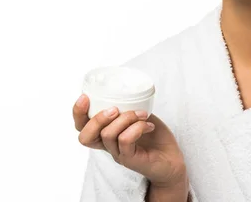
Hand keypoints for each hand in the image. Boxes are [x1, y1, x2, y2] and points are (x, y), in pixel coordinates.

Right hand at [72, 94, 187, 187]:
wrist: (173, 161)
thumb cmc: (155, 138)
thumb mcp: (139, 116)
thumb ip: (129, 106)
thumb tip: (125, 88)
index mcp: (106, 134)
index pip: (82, 127)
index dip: (77, 112)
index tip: (85, 96)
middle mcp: (108, 146)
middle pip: (85, 136)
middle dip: (96, 118)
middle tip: (115, 109)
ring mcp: (118, 154)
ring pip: (107, 134)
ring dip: (125, 118)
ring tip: (142, 114)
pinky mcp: (131, 160)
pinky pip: (125, 140)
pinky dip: (137, 127)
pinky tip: (149, 125)